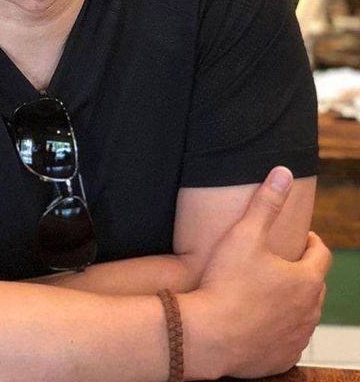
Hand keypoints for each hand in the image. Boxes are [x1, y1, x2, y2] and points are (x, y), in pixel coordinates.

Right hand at [189, 166, 330, 378]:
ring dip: (292, 301)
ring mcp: (296, 337)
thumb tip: (284, 173)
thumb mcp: (244, 234)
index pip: (321, 255)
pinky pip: (288, 340)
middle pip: (314, 286)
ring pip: (303, 315)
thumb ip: (266, 202)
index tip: (301, 238)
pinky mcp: (281, 357)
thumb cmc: (226, 283)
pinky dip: (279, 329)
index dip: (312, 242)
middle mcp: (309, 311)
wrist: (209, 335)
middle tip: (282, 262)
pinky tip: (259, 320)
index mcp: (305, 280)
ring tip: (269, 290)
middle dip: (302, 271)